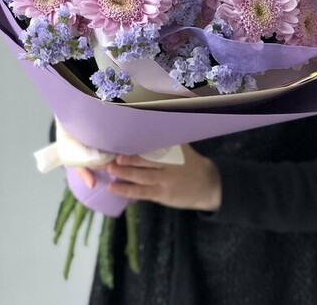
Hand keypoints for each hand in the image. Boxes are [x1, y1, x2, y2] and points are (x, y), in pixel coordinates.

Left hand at [74, 145, 221, 211]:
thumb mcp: (182, 147)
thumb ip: (166, 140)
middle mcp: (168, 164)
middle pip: (144, 160)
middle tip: (110, 155)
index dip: (134, 143)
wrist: (208, 184)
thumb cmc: (191, 163)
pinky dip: (127, 190)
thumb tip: (148, 122)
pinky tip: (113, 188)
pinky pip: (141, 192)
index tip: (119, 138)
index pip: (150, 144)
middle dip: (126, 158)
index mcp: (171, 150)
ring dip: (123, 173)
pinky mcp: (162, 195)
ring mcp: (164, 180)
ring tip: (108, 169)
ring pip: (140, 176)